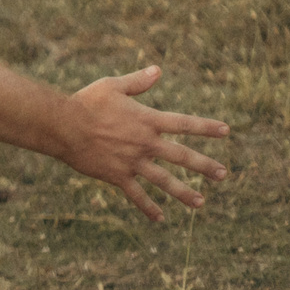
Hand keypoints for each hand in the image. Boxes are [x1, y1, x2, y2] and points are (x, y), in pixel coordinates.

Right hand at [56, 66, 229, 221]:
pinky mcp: (118, 176)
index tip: (226, 130)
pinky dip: (148, 207)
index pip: (184, 124)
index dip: (206, 127)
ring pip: (164, 180)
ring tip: (200, 202)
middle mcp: (145, 143)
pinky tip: (160, 218)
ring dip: (184, 192)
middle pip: (182, 156)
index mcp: (147, 120)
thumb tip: (157, 70)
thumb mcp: (112, 86)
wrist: (63, 126)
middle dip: (204, 166)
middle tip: (222, 174)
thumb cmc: (85, 102)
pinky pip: (136, 195)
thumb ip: (137, 82)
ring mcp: (133, 162)